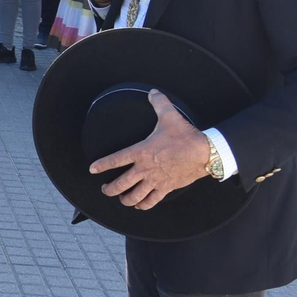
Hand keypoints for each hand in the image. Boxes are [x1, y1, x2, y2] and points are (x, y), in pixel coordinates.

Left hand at [89, 90, 211, 208]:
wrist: (204, 153)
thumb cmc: (185, 135)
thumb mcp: (170, 116)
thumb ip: (159, 103)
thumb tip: (153, 92)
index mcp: (141, 152)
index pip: (116, 160)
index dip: (102, 165)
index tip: (92, 169)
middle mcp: (145, 169)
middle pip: (120, 184)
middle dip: (109, 189)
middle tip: (104, 189)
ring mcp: (155, 180)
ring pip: (134, 196)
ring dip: (125, 200)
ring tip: (121, 198)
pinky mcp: (166, 188)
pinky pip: (151, 201)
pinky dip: (144, 205)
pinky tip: (140, 205)